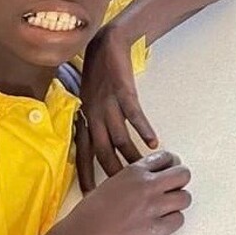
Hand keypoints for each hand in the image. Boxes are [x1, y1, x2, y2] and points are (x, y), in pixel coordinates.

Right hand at [73, 150, 191, 234]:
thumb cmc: (88, 214)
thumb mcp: (110, 183)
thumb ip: (132, 179)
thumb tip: (149, 180)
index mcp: (134, 171)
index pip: (166, 158)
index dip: (171, 165)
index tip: (169, 172)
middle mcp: (147, 185)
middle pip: (183, 174)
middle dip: (180, 181)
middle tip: (173, 189)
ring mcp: (153, 208)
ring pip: (185, 198)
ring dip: (178, 202)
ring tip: (167, 208)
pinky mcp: (155, 229)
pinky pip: (178, 220)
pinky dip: (173, 221)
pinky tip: (162, 222)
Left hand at [77, 25, 157, 190]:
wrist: (107, 40)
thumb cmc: (99, 70)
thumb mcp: (91, 97)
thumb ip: (94, 118)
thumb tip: (101, 142)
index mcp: (85, 115)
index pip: (81, 150)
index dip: (84, 172)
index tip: (89, 194)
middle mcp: (93, 112)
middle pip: (100, 149)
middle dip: (109, 171)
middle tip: (120, 191)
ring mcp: (107, 101)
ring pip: (118, 136)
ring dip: (130, 155)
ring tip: (143, 172)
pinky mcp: (123, 90)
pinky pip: (133, 114)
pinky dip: (143, 128)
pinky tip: (154, 142)